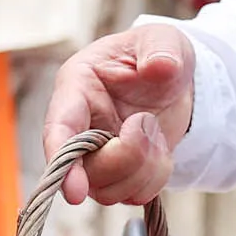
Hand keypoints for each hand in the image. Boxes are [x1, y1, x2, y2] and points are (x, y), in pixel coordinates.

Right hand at [40, 22, 197, 204]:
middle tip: (148, 124)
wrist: (176, 83)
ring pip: (108, 190)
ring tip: (155, 132)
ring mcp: (95, 156)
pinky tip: (159, 150)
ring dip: (145, 168)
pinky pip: (132, 195)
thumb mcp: (163, 40)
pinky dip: (155, 179)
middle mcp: (78, 127)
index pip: (58, 128)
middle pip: (87, 170)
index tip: (75, 192)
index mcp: (77, 87)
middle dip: (128, 157)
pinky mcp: (116, 175)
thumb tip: (160, 65)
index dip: (62, 161)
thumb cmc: (158, 54)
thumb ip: (161, 49)